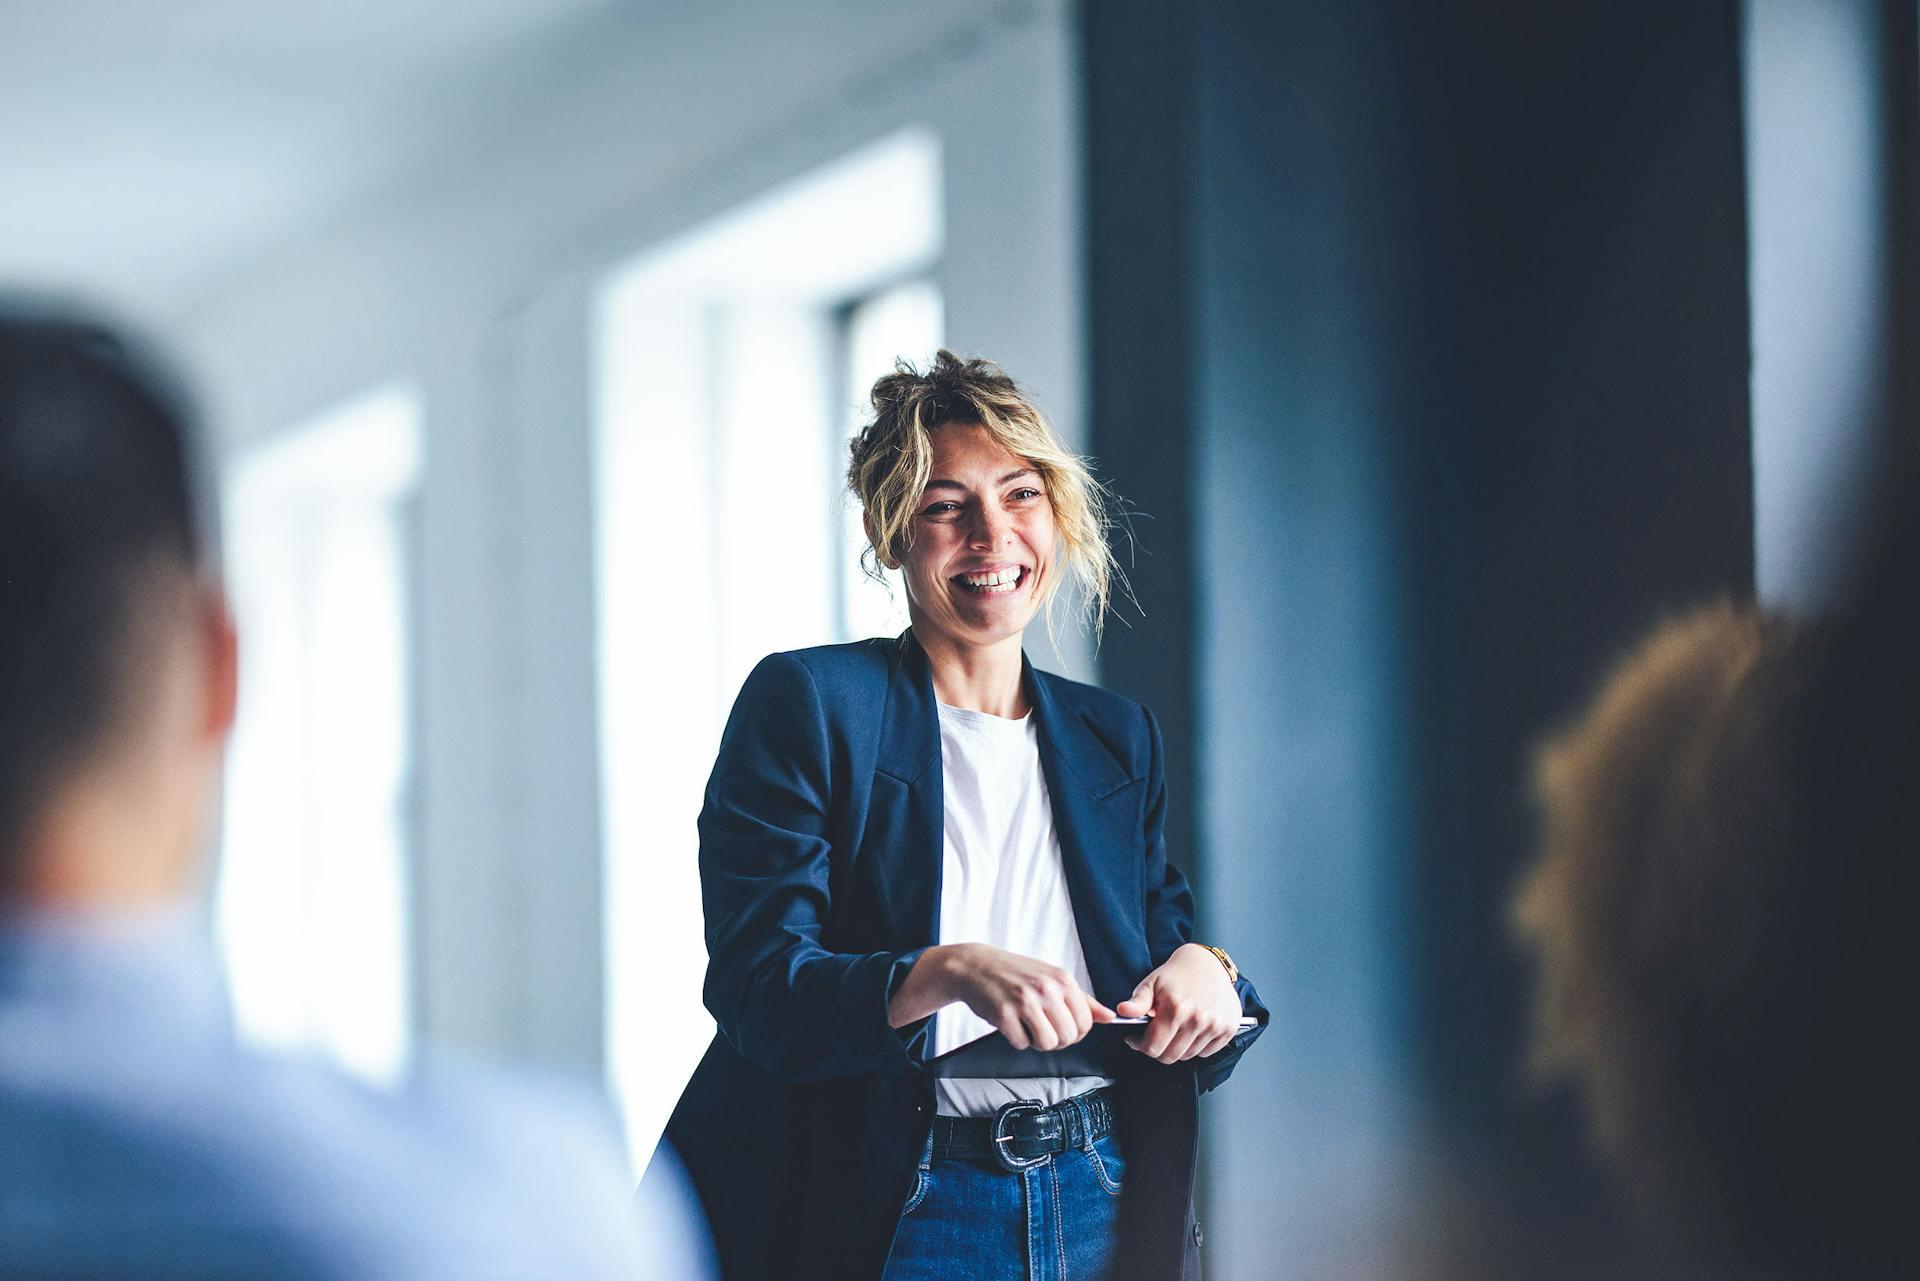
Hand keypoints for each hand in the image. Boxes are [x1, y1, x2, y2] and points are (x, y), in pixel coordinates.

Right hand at [890, 943, 1114, 1050]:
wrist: (975, 966)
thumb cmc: (1016, 973)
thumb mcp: (1052, 978)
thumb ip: (1082, 1000)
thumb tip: (1109, 1017)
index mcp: (1062, 980)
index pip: (1086, 1022)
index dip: (1075, 1033)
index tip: (1061, 1027)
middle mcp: (1046, 989)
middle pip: (1068, 1037)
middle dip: (1056, 1040)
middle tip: (1040, 1027)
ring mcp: (1025, 1001)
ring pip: (1048, 1044)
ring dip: (1036, 1042)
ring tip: (1026, 1026)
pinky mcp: (1004, 1014)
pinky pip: (1021, 1044)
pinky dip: (1016, 1039)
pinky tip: (1010, 1022)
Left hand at [1116, 943, 1241, 1063]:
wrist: (1208, 963)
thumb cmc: (1177, 974)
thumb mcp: (1151, 983)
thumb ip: (1137, 1002)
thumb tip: (1122, 1011)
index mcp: (1176, 1008)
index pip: (1153, 1047)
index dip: (1140, 1045)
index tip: (1137, 1039)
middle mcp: (1197, 1019)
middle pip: (1170, 1057)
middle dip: (1158, 1050)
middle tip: (1155, 1036)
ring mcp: (1215, 1025)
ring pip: (1188, 1056)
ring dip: (1177, 1048)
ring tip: (1174, 1030)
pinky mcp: (1228, 1029)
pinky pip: (1206, 1053)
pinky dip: (1196, 1047)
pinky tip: (1191, 1031)